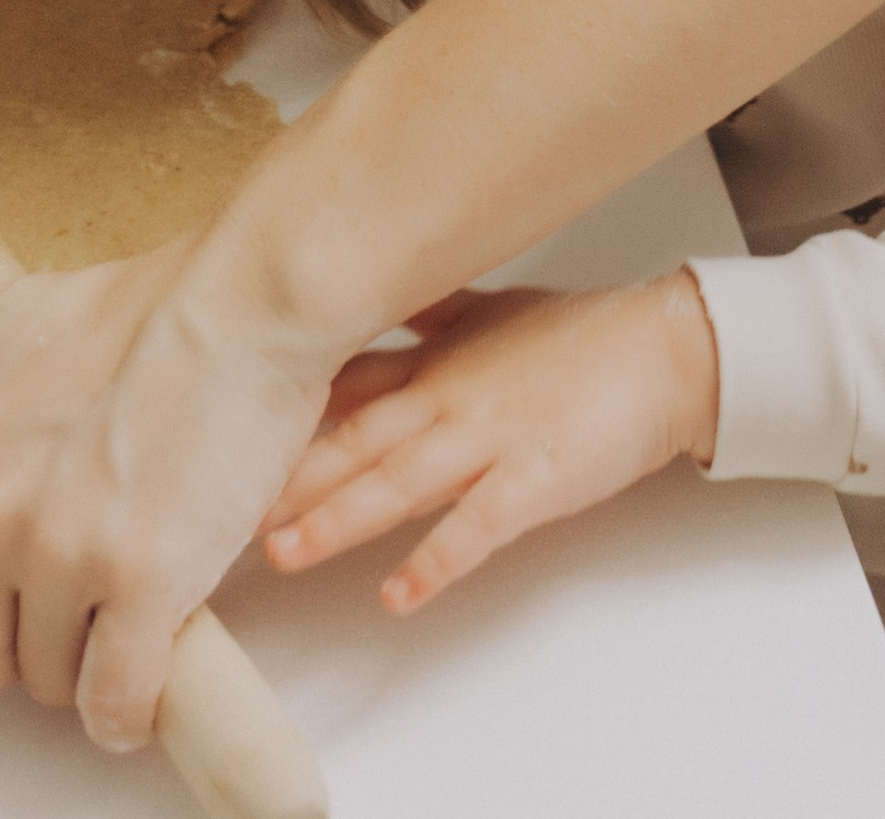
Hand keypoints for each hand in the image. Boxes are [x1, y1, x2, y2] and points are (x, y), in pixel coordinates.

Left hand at [0, 241, 344, 749]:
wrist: (243, 300)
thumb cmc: (133, 308)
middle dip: (20, 639)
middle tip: (70, 596)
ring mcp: (62, 552)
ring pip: (46, 682)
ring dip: (82, 663)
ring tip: (119, 607)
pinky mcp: (142, 583)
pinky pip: (114, 703)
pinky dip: (130, 706)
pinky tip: (149, 672)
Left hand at [261, 276, 720, 612]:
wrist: (664, 349)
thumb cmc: (578, 332)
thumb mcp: (491, 310)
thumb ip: (427, 314)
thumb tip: (378, 290)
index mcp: (434, 360)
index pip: (342, 386)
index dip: (281, 414)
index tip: (221, 433)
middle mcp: (447, 396)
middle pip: (354, 438)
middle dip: (287, 476)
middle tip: (221, 509)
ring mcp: (489, 438)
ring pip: (399, 480)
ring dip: (339, 518)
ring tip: (284, 553)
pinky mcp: (536, 479)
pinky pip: (477, 525)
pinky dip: (436, 560)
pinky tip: (398, 594)